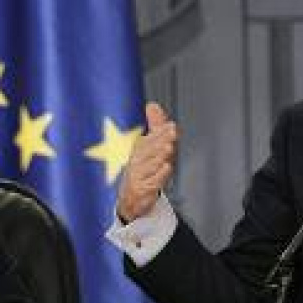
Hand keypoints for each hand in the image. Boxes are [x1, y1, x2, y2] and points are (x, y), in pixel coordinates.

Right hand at [117, 103, 177, 221]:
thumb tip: (152, 105)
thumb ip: (155, 126)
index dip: (161, 132)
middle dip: (160, 141)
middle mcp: (136, 162)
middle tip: (171, 134)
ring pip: (149, 165)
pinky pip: (150, 183)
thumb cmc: (143, 169)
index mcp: (138, 149)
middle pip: (148, 150)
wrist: (130, 197)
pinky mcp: (141, 191)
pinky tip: (166, 167)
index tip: (171, 126)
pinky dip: (158, 175)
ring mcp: (138, 177)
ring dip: (159, 156)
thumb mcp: (149, 147)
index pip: (149, 139)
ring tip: (168, 148)